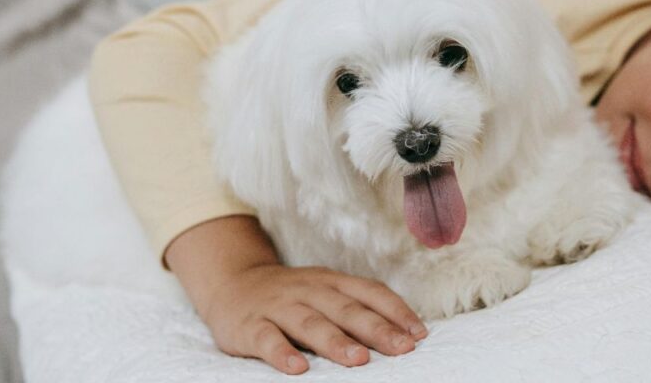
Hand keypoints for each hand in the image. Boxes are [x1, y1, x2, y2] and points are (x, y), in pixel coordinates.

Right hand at [203, 264, 426, 373]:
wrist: (232, 284)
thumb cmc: (291, 296)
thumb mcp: (324, 292)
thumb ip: (356, 308)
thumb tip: (402, 333)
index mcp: (331, 282)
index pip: (370, 292)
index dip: (396, 311)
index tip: (418, 333)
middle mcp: (309, 290)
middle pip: (346, 309)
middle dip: (376, 329)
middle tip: (402, 348)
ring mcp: (279, 306)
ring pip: (311, 323)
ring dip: (336, 341)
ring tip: (358, 359)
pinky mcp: (250, 325)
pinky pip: (267, 339)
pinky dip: (282, 353)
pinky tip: (297, 368)